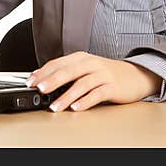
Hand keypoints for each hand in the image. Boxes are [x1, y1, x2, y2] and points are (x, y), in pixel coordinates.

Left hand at [26, 51, 162, 111]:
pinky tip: (76, 108)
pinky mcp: (112, 86)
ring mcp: (102, 74)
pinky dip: (85, 101)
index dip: (43, 72)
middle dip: (52, 80)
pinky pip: (97, 94)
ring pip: (81, 84)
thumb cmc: (106, 74)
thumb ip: (67, 73)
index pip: (58, 63)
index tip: (30, 81)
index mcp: (81, 58)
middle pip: (69, 71)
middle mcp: (91, 63)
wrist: (135, 75)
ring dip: (66, 96)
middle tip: (40, 89)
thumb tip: (42, 80)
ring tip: (55, 106)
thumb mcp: (85, 69)